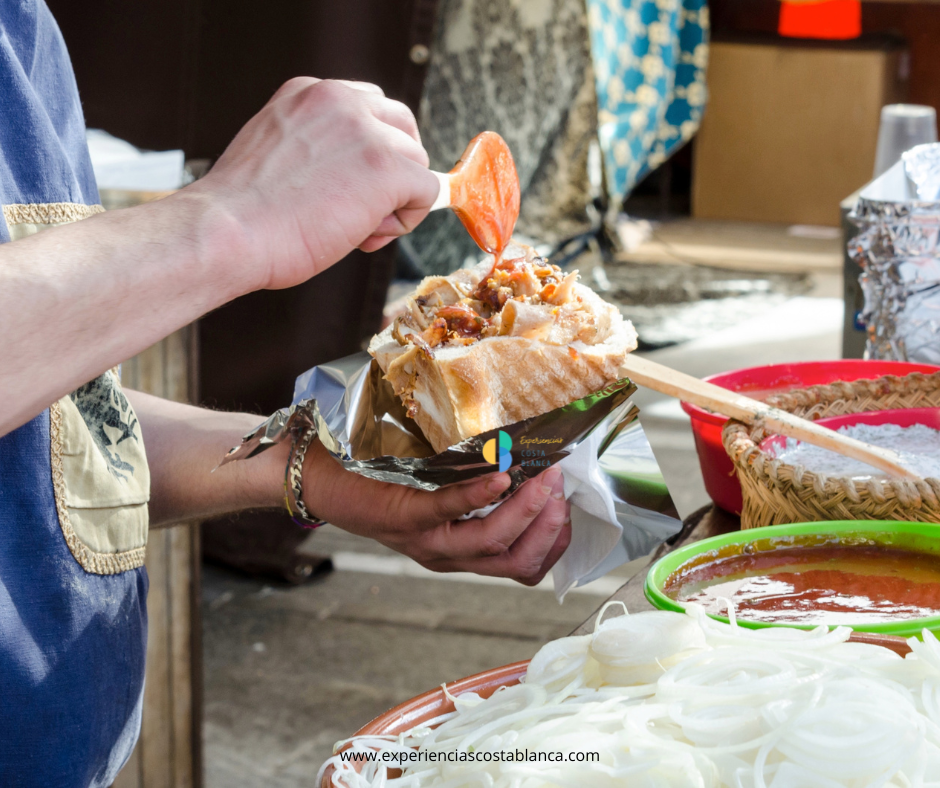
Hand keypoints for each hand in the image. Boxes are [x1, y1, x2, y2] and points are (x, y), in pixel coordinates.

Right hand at [190, 78, 438, 291]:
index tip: (347, 188)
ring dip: (396, 202)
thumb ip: (320, 150)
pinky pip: (428, 191)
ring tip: (353, 229)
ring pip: (417, 163)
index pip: (369, 110)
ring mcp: (366, 131)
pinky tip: (366, 235)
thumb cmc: (244, 216)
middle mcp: (340, 100)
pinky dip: (407, 220)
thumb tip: (358, 178)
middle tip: (361, 212)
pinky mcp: (387, 166)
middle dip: (394, 172)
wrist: (227, 233)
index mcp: (309, 94)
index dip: (370, 155)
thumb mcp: (279, 156)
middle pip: (404, 128)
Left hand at [304, 442, 571, 584]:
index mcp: (462, 554)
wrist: (327, 483)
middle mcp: (449, 556)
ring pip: (490, 542)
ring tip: (545, 480)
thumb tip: (529, 462)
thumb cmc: (387, 484)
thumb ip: (479, 492)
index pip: (523, 568)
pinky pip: (449, 511)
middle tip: (563, 491)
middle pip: (515, 561)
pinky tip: (503, 476)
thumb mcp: (440, 497)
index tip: (571, 511)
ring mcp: (427, 542)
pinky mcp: (406, 516)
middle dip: (548, 528)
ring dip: (526, 511)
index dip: (554, 546)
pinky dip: (479, 495)